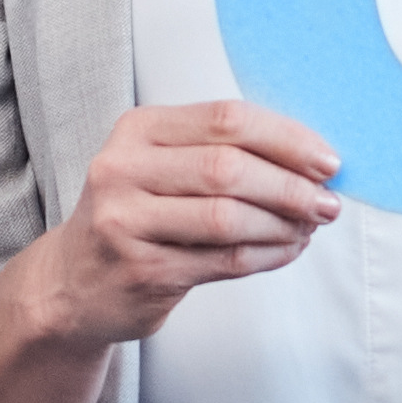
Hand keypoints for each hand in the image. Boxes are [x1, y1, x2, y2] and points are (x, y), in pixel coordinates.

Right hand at [14, 99, 340, 351]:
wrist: (74, 282)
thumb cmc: (134, 218)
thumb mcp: (160, 166)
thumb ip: (219, 152)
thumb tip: (308, 161)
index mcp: (137, 130)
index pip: (225, 119)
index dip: (285, 138)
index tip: (326, 160)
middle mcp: (124, 170)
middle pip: (228, 168)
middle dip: (290, 186)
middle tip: (327, 201)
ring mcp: (127, 223)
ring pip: (227, 218)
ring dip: (283, 224)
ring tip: (311, 227)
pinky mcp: (142, 271)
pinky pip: (223, 261)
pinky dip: (267, 256)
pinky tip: (288, 250)